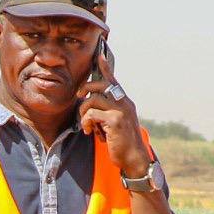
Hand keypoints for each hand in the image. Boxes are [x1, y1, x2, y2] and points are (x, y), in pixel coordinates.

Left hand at [77, 63, 152, 178]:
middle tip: (79, 96)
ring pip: (93, 99)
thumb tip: (89, 106)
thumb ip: (105, 112)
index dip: (106, 67)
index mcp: (124, 102)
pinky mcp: (115, 121)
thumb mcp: (114, 124)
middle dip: (86, 87)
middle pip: (101, 84)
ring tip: (85, 125)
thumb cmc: (121, 143)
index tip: (99, 55)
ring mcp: (121, 110)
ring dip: (83, 112)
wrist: (134, 159)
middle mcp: (124, 103)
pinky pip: (91, 114)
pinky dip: (85, 123)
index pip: (113, 81)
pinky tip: (88, 131)